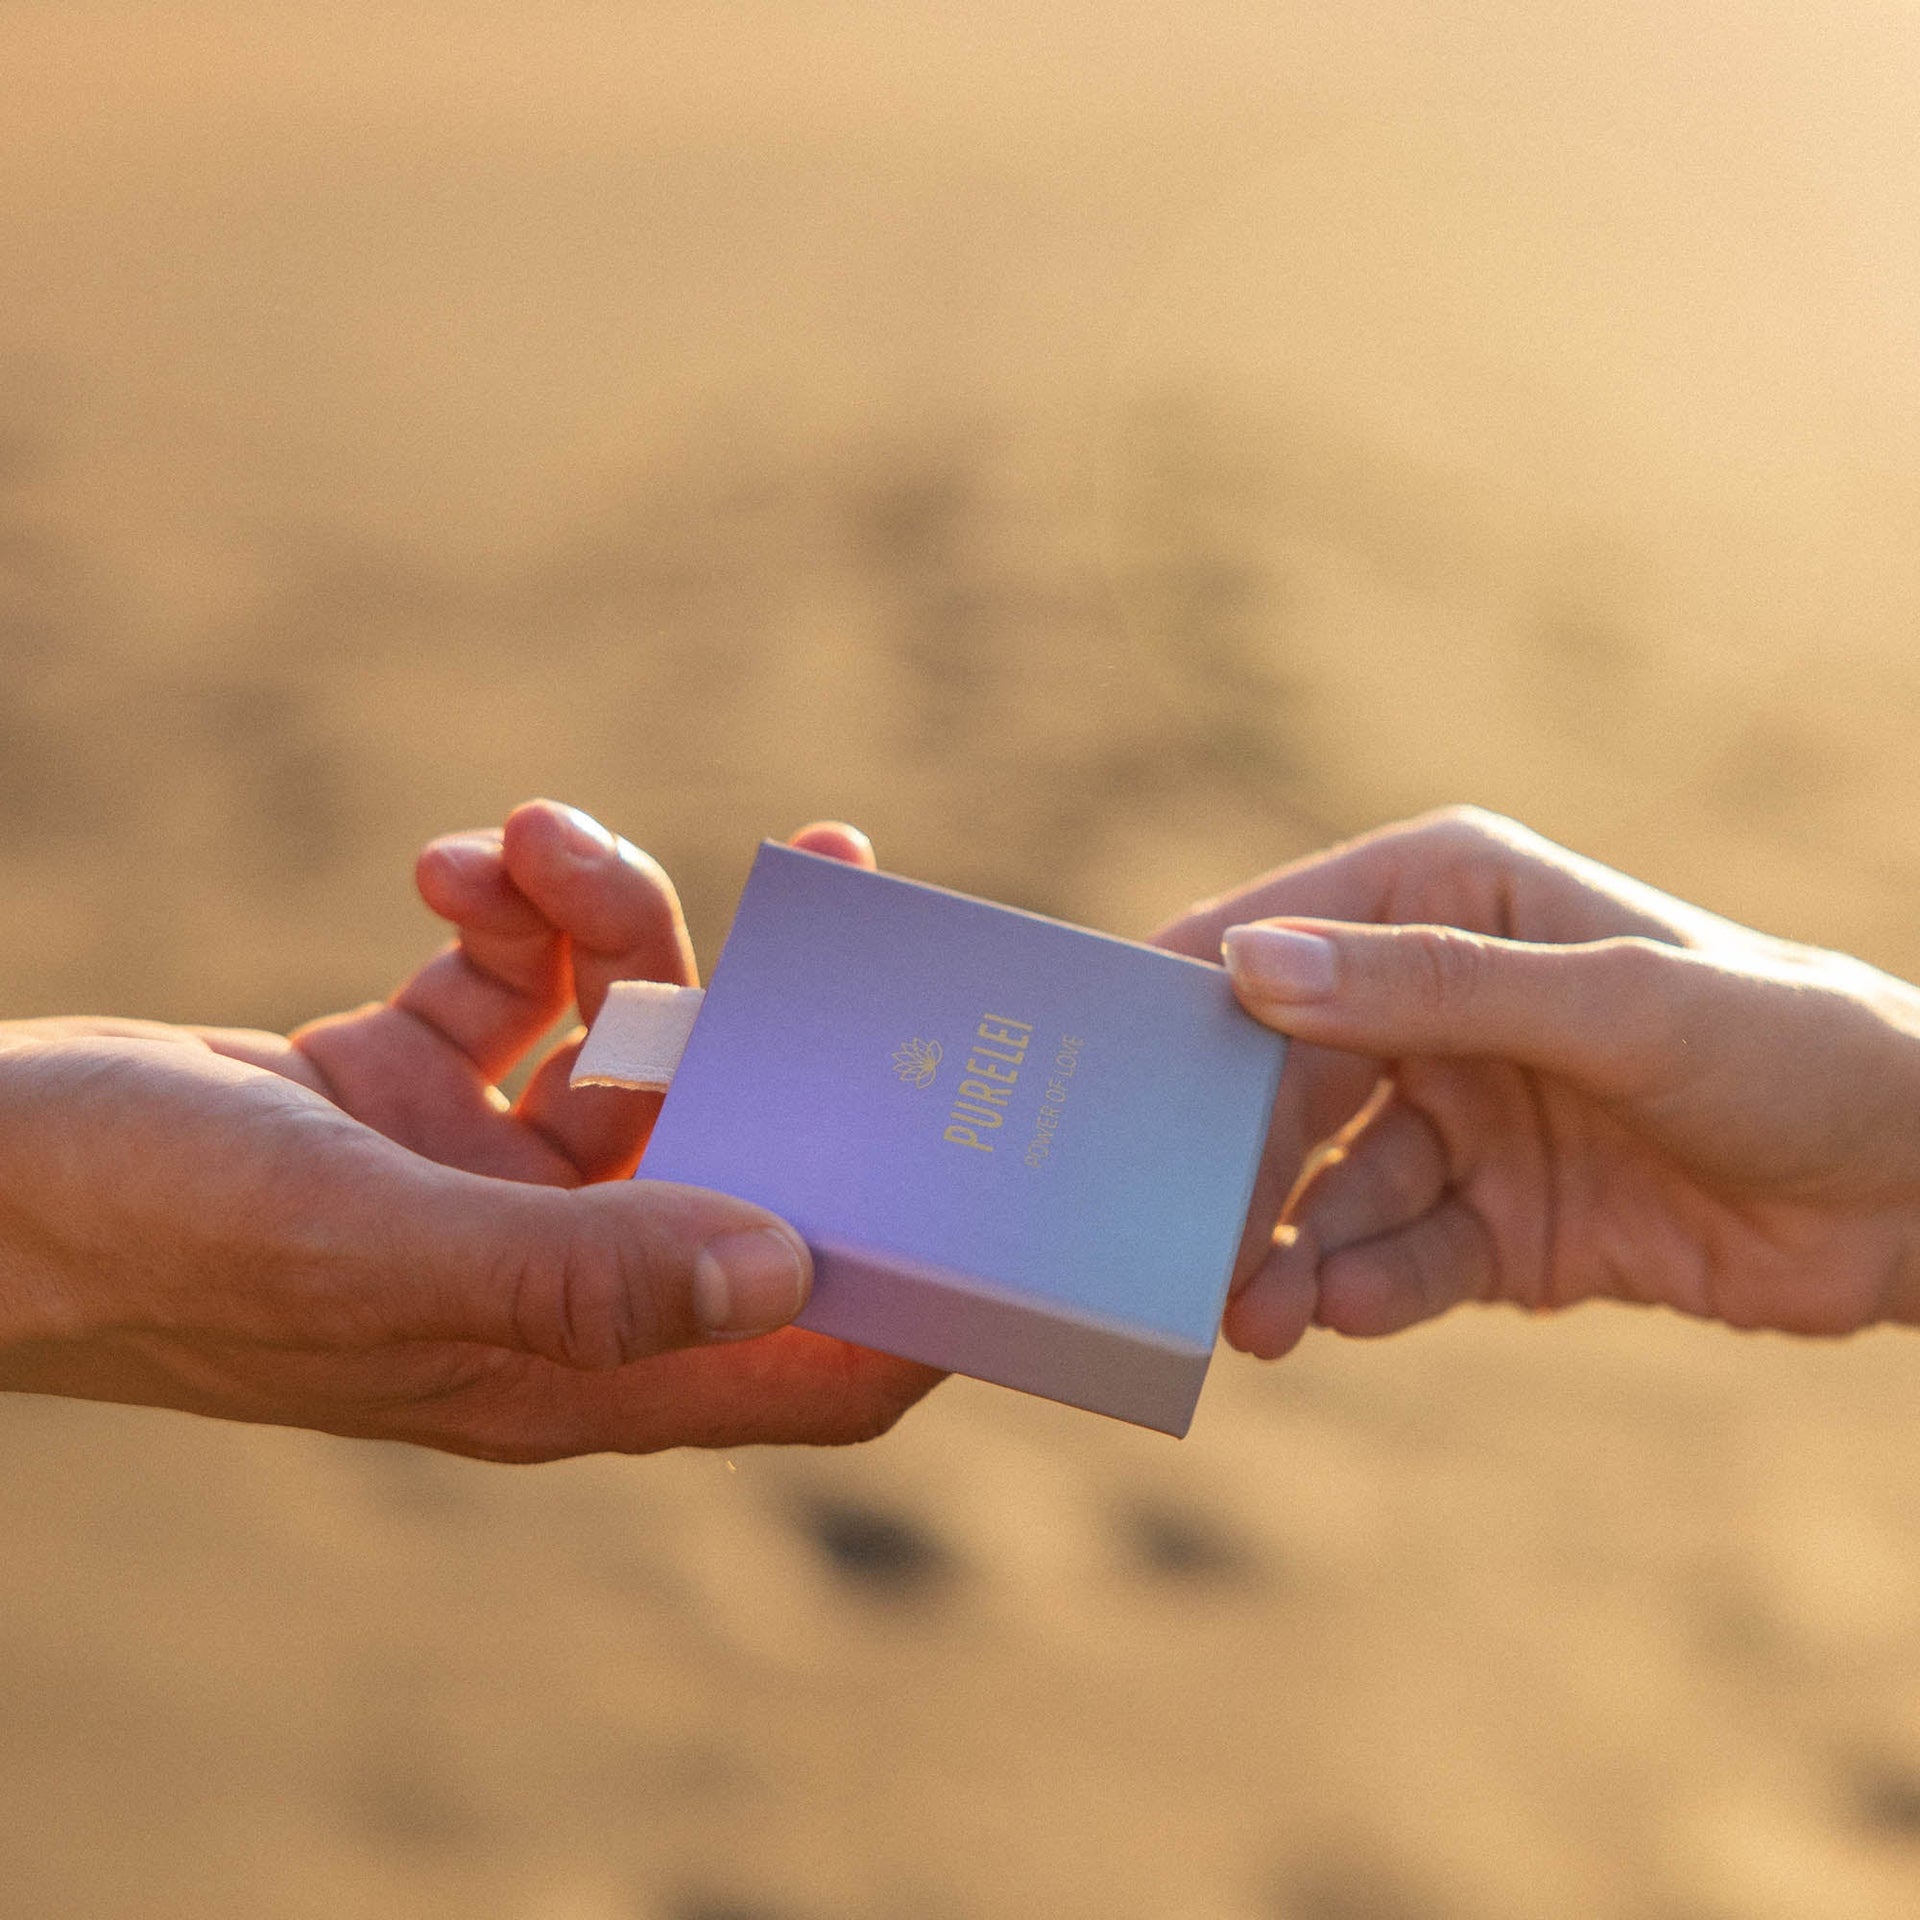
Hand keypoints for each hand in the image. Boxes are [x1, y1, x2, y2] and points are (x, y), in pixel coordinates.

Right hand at [0, 802, 940, 1457]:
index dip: (920, 1291)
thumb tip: (788, 1261)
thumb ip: (581, 1271)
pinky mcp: (426, 1085)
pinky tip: (456, 867)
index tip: (989, 1167)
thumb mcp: (365, 1250)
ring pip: (637, 1034)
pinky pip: (531, 982)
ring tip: (537, 838)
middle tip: (834, 876)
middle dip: (792, 1019)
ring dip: (612, 920)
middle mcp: (556, 1275)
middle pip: (752, 1151)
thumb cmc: (138, 1234)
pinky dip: (517, 913)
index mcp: (570, 1362)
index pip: (814, 1362)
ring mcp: (493, 1178)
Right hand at [1154, 808, 1919, 1358]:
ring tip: (1251, 1318)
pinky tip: (1340, 1317)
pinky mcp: (1492, 1223)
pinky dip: (1363, 1288)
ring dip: (1286, 1248)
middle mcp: (1434, 1001)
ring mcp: (1459, 1116)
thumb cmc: (1788, 1047)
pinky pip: (1397, 1257)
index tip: (1098, 1081)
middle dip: (1234, 1163)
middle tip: (1178, 1245)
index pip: (1275, 939)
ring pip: (1330, 1186)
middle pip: (1283, 1081)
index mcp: (1446, 898)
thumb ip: (1433, 988)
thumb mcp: (1613, 1005)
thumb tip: (1248, 970)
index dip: (1183, 1004)